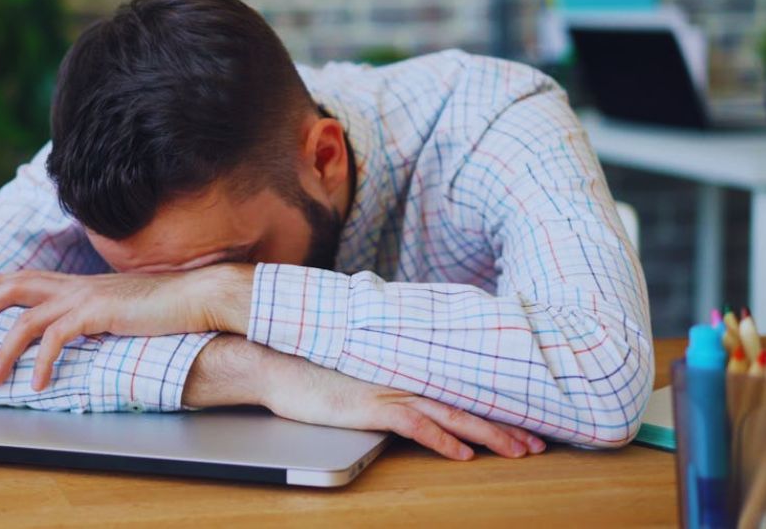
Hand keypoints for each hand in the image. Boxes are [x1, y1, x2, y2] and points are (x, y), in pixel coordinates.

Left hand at [0, 265, 252, 389]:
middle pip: (16, 286)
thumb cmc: (168, 306)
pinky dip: (42, 362)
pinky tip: (37, 383)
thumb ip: (102, 315)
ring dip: (4, 350)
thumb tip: (89, 328)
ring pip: (27, 318)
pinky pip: (56, 338)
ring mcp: (85, 297)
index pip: (30, 276)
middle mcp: (78, 285)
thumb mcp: (125, 309)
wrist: (197, 297)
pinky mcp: (96, 314)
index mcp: (83, 283)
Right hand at [259, 343, 545, 460]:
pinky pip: (416, 425)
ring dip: (488, 433)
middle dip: (506, 425)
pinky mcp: (371, 406)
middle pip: (466, 403)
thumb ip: (386, 379)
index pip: (458, 391)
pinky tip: (463, 454)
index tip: (524, 423)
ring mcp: (390, 390)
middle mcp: (404, 378)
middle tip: (539, 443)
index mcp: (404, 370)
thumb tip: (407, 391)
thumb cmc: (313, 370)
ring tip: (519, 450)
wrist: (279, 363)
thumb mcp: (358, 373)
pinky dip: (442, 440)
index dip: (493, 408)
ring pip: (451, 413)